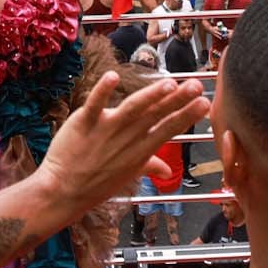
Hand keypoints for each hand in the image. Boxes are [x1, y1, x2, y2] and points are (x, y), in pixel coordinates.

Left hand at [39, 72, 206, 204]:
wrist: (62, 191)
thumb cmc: (95, 184)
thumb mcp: (127, 176)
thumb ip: (149, 166)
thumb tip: (168, 170)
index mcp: (139, 150)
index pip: (167, 129)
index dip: (186, 115)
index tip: (205, 102)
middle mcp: (127, 138)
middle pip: (155, 115)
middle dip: (177, 100)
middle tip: (196, 85)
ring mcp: (105, 129)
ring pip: (132, 109)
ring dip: (150, 96)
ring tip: (169, 84)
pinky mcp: (84, 123)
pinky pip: (95, 105)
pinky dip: (103, 91)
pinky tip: (114, 76)